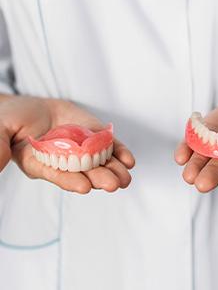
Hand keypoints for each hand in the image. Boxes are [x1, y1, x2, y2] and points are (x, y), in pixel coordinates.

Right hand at [0, 95, 134, 193]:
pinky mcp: (94, 137)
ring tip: (124, 177)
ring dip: (113, 170)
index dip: (70, 180)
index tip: (84, 186)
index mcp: (41, 163)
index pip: (57, 174)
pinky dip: (119, 152)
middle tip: (112, 184)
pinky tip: (128, 160)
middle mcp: (65, 161)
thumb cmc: (15, 117)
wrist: (36, 107)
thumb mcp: (1, 128)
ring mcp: (82, 150)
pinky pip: (109, 146)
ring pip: (100, 162)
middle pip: (83, 172)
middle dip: (98, 178)